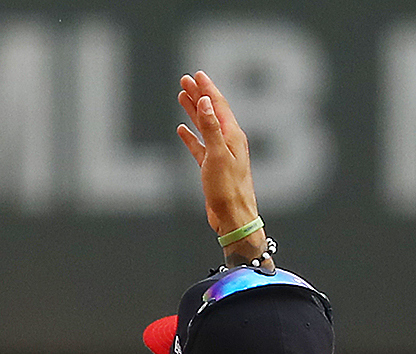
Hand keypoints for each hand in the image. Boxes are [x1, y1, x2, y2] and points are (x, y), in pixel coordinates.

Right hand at [175, 71, 259, 246]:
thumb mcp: (217, 156)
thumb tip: (204, 103)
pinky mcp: (211, 167)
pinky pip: (199, 145)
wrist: (233, 216)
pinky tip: (182, 129)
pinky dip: (191, 135)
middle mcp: (228, 140)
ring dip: (193, 111)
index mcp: (232, 135)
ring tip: (182, 96)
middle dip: (199, 94)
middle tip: (185, 80)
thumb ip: (210, 128)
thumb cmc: (228, 189)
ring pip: (204, 126)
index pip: (218, 105)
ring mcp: (219, 153)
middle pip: (211, 111)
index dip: (207, 88)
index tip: (197, 75)